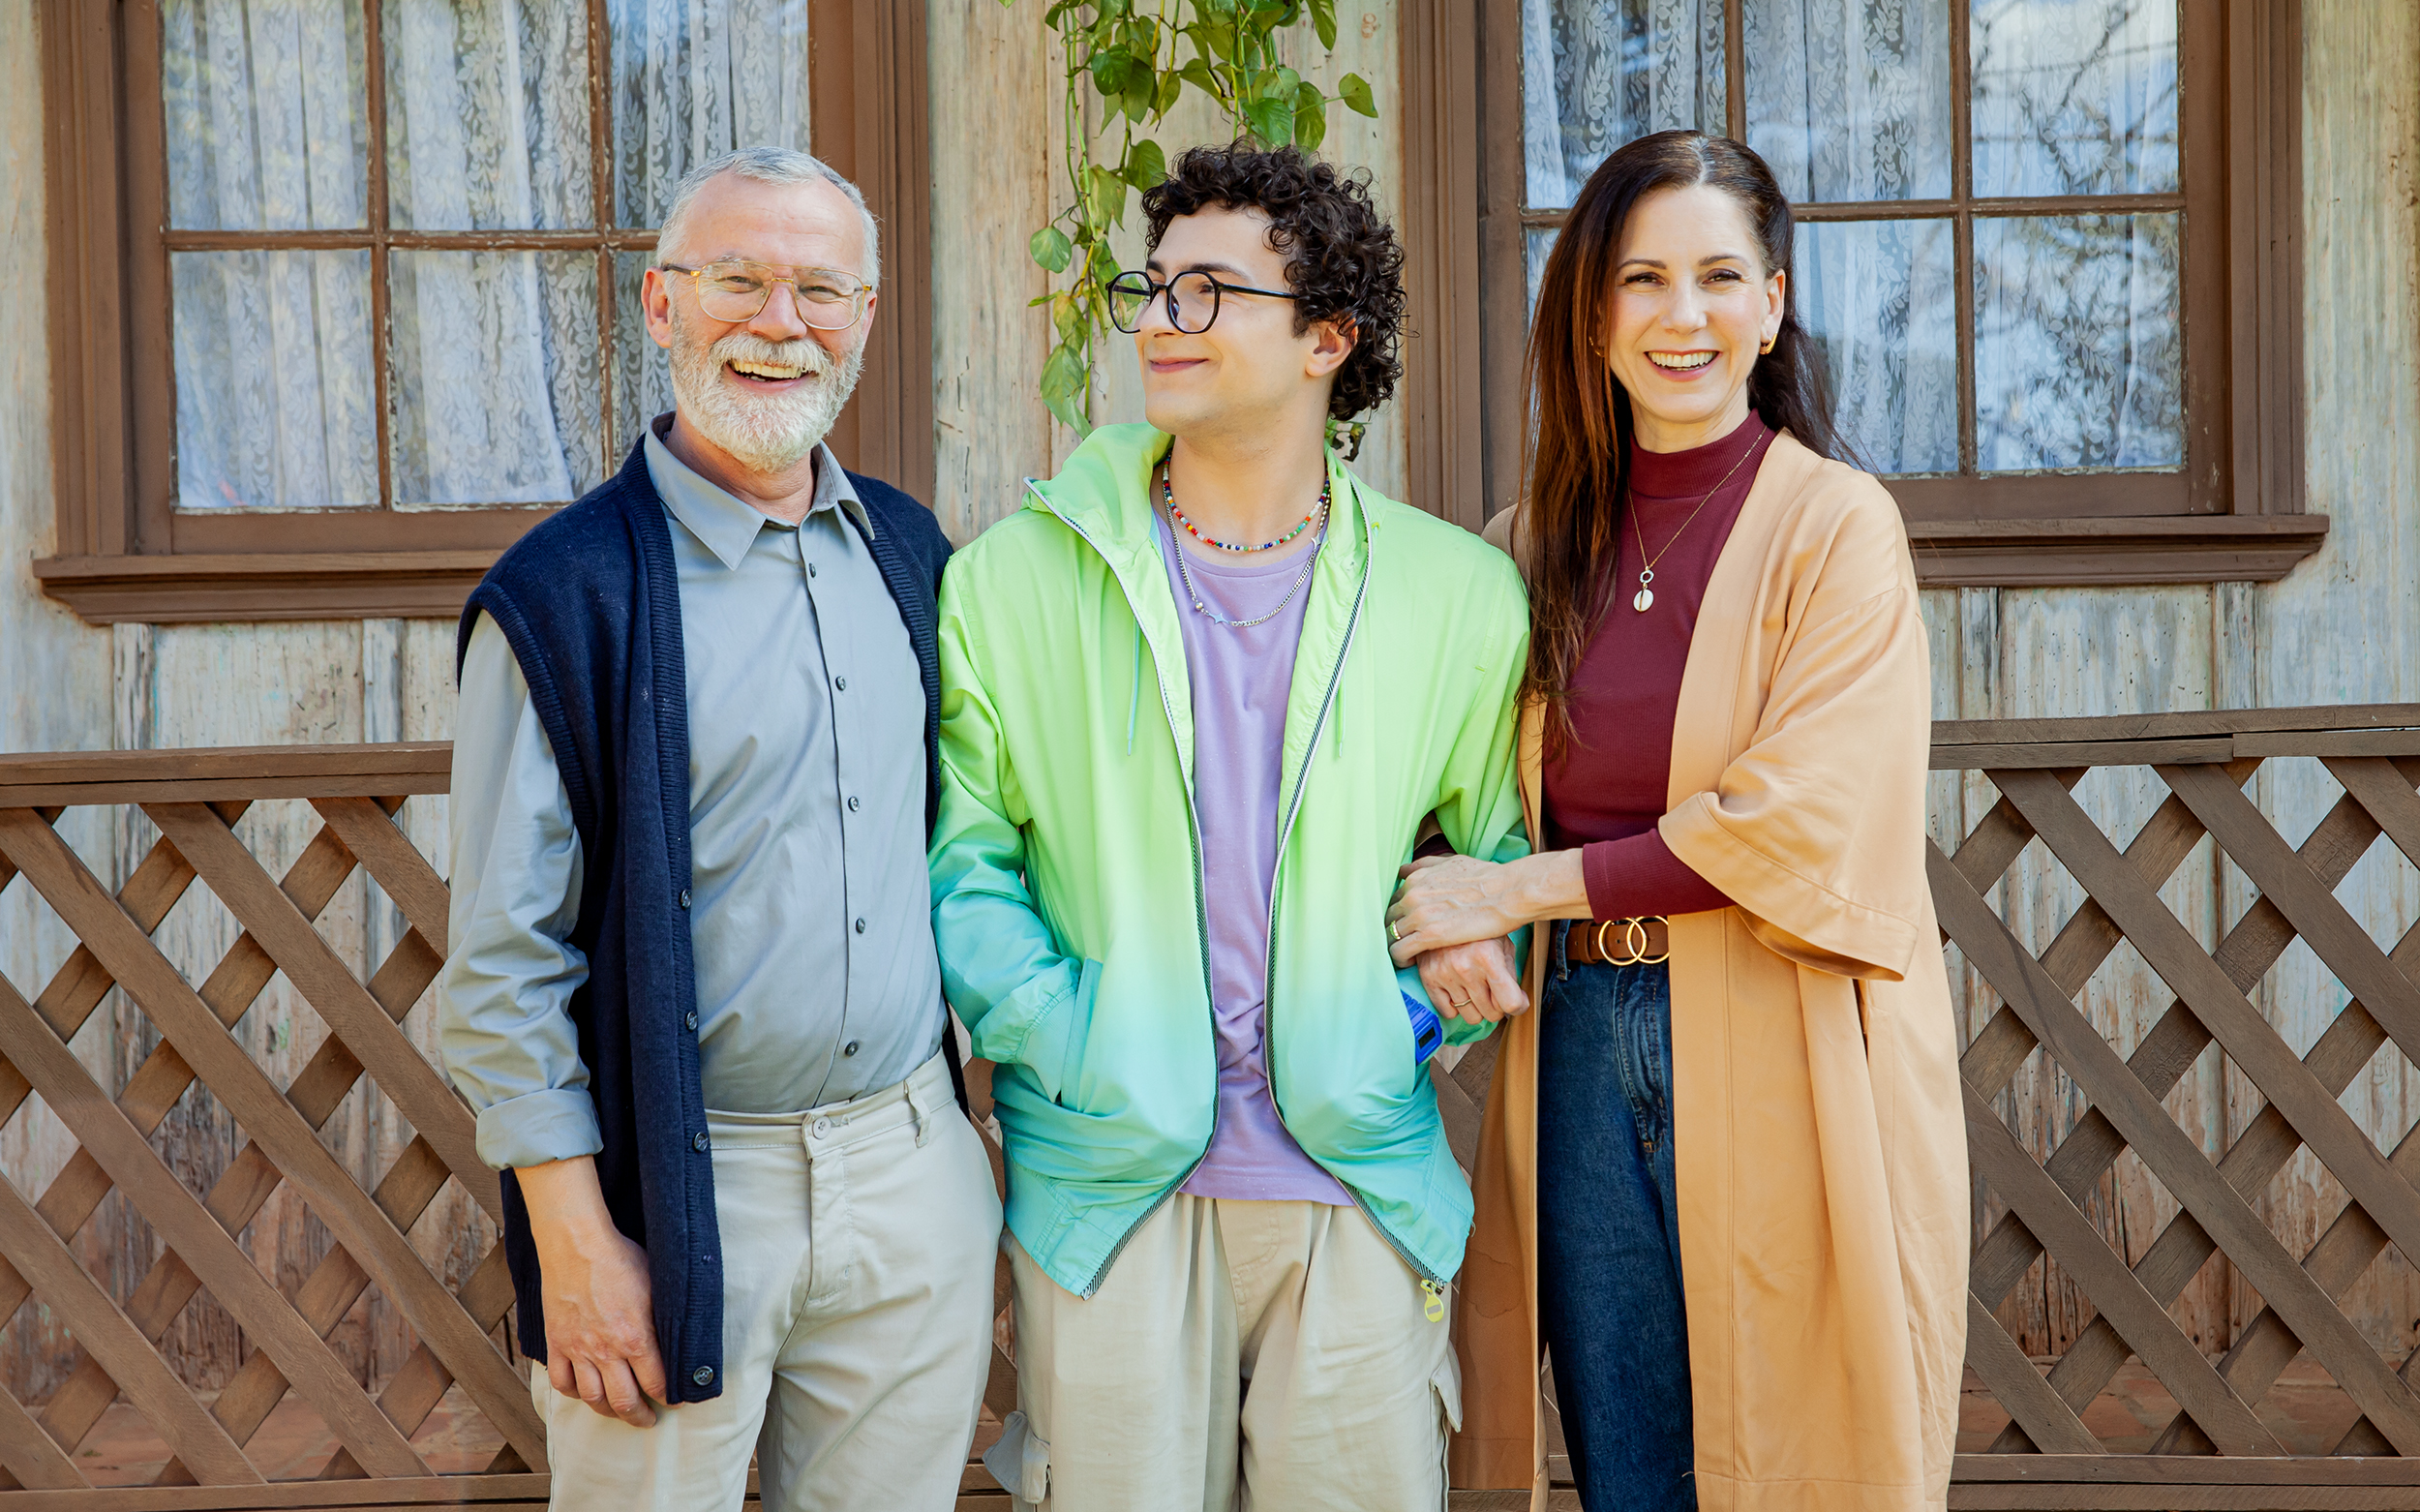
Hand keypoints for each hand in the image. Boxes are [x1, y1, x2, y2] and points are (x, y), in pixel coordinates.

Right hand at [518, 1156, 668, 1426]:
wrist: (577, 1244)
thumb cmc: (621, 1258)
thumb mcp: (657, 1285)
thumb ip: (665, 1318)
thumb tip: (682, 1338)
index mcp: (636, 1338)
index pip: (657, 1383)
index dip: (668, 1397)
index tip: (674, 1401)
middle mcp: (606, 1351)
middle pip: (624, 1401)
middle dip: (639, 1416)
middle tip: (648, 1420)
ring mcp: (578, 1349)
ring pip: (592, 1398)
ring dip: (608, 1411)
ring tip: (618, 1411)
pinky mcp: (556, 1342)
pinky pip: (562, 1381)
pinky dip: (573, 1392)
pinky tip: (584, 1392)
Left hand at [1388, 854, 1529, 963]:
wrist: (1509, 892)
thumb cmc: (1487, 877)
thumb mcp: (1452, 862)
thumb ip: (1427, 865)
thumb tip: (1405, 870)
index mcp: (1416, 879)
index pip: (1394, 901)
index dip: (1400, 914)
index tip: (1408, 925)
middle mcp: (1412, 895)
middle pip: (1389, 918)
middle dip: (1396, 930)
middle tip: (1407, 941)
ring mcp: (1419, 915)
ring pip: (1391, 935)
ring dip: (1398, 945)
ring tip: (1408, 954)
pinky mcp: (1429, 936)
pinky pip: (1399, 951)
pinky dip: (1401, 958)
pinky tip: (1409, 962)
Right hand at [1417, 936, 1528, 1024]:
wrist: (1444, 911)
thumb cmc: (1479, 930)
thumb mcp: (1503, 945)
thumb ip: (1511, 974)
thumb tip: (1518, 1003)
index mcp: (1488, 957)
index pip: (1511, 1003)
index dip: (1518, 1005)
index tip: (1517, 1001)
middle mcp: (1465, 968)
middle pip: (1491, 1013)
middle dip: (1496, 1005)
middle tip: (1494, 991)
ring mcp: (1444, 974)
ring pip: (1471, 1016)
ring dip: (1477, 1007)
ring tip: (1476, 988)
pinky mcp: (1428, 978)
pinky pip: (1448, 1012)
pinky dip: (1456, 1006)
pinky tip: (1459, 990)